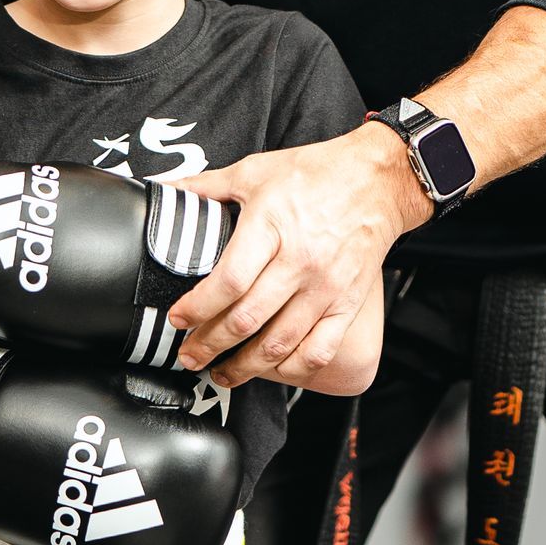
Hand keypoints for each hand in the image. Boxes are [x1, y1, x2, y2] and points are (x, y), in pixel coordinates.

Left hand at [169, 123, 426, 389]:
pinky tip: (271, 370)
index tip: (177, 319)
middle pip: (247, 319)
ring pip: (280, 343)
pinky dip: (292, 369)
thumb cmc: (317, 174)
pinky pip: (319, 350)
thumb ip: (208, 186)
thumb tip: (166, 191)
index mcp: (271, 226)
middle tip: (189, 356)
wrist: (378, 182)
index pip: (228, 281)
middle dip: (209, 345)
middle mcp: (300, 261)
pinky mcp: (347, 304)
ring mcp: (326, 287)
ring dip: (244, 366)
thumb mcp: (256, 171)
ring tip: (221, 373)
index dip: (197, 307)